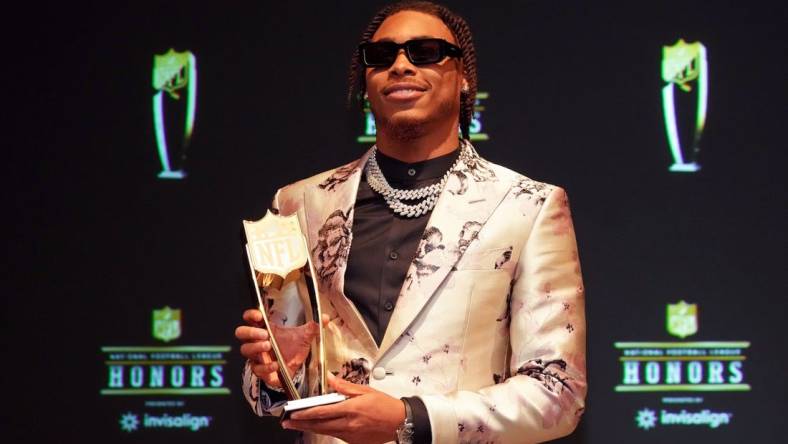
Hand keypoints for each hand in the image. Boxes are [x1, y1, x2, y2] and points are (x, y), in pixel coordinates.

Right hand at [234, 308, 326, 387]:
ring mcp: (257, 356)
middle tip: (264, 334)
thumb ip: (313, 326)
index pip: (250, 318)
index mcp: (265, 329)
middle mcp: (257, 342)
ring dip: (256, 347)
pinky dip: (266, 367)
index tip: (259, 315)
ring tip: (268, 345)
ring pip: (246, 350)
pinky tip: (275, 365)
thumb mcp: (304, 336)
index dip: (251, 315)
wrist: (295, 368)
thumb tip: (325, 317)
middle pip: (241, 333)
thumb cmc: (293, 348)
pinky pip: (257, 369)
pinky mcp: (261, 371)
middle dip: (250, 332)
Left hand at [283, 373, 405, 443]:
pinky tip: (319, 427)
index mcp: (351, 409)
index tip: (293, 412)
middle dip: (301, 423)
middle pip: (319, 425)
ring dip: (310, 428)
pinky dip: (326, 430)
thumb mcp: (365, 390)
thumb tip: (329, 377)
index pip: (322, 411)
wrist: (400, 423)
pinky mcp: (354, 442)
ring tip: (297, 425)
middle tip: (287, 422)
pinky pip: (336, 435)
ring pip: (325, 431)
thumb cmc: (385, 405)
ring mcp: (350, 435)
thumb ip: (344, 386)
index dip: (305, 413)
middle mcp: (349, 424)